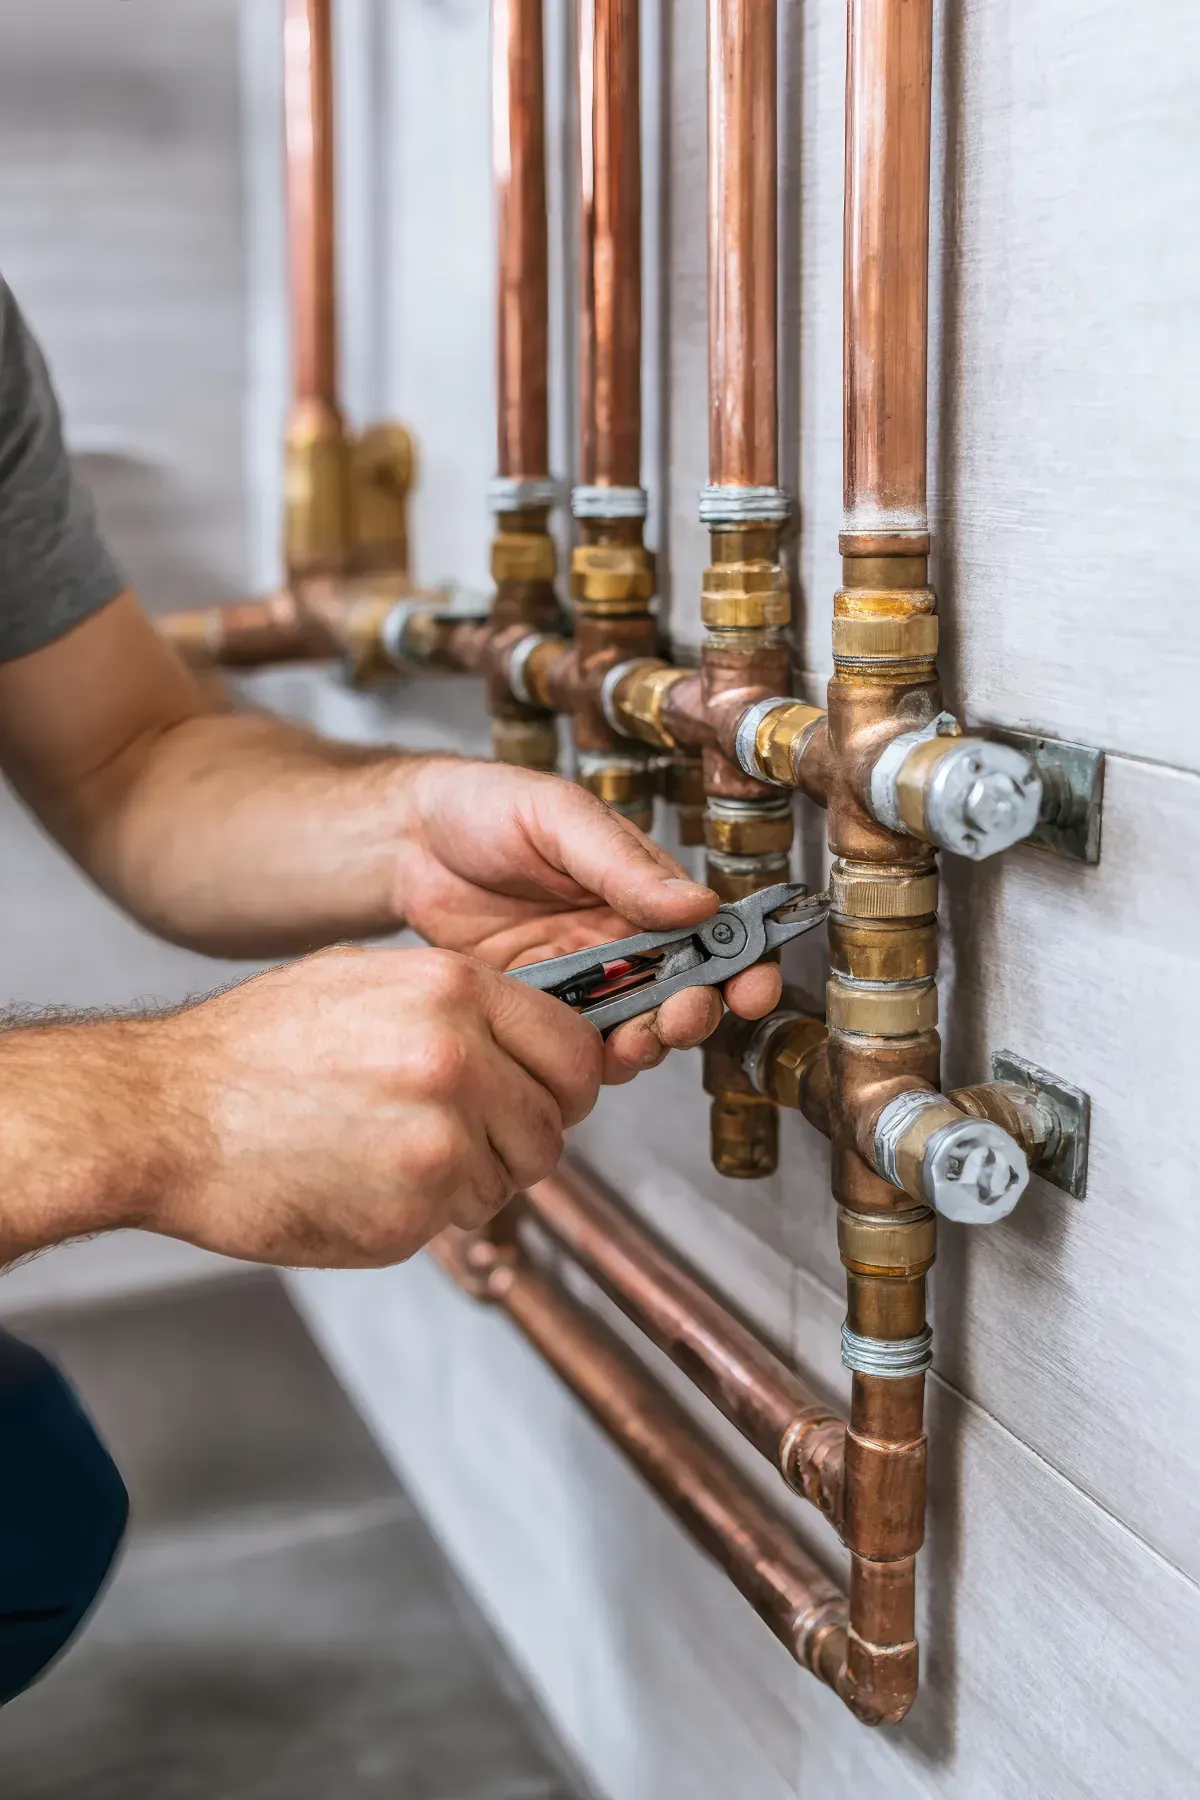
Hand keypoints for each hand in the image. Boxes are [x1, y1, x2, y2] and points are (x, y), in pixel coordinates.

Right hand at [145, 944, 603, 1267]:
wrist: (165, 1115)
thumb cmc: (254, 1049)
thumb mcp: (365, 980)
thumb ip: (456, 1004)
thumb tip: (528, 1031)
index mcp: (453, 991)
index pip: (575, 1049)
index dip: (563, 1080)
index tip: (545, 1094)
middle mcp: (458, 1061)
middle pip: (555, 1124)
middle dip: (520, 1137)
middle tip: (463, 1135)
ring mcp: (439, 1142)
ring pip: (513, 1178)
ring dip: (472, 1179)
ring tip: (392, 1154)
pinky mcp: (410, 1213)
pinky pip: (458, 1221)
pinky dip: (424, 1214)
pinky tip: (361, 1181)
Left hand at [389, 759, 783, 1080]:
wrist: (402, 839)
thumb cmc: (484, 807)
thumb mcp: (559, 817)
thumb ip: (623, 864)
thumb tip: (699, 904)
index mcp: (643, 887)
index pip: (713, 931)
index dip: (743, 964)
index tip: (753, 989)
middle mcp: (622, 938)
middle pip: (681, 991)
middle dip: (694, 1013)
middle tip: (685, 1016)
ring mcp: (579, 978)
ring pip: (632, 1026)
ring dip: (646, 1043)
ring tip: (635, 1042)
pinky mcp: (534, 1008)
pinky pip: (571, 1045)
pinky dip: (586, 1060)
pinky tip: (582, 1058)